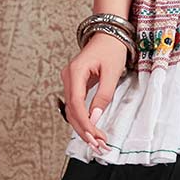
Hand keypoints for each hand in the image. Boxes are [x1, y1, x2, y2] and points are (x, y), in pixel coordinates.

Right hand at [60, 33, 129, 153]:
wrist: (108, 35)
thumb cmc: (111, 50)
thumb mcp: (112, 73)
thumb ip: (103, 96)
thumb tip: (95, 117)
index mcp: (75, 71)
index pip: (76, 104)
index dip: (84, 123)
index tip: (94, 136)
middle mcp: (68, 76)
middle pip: (71, 110)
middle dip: (84, 129)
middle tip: (98, 145)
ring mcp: (69, 80)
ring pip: (72, 110)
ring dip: (83, 127)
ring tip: (96, 142)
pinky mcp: (74, 84)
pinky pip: (75, 105)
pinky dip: (83, 119)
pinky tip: (91, 130)